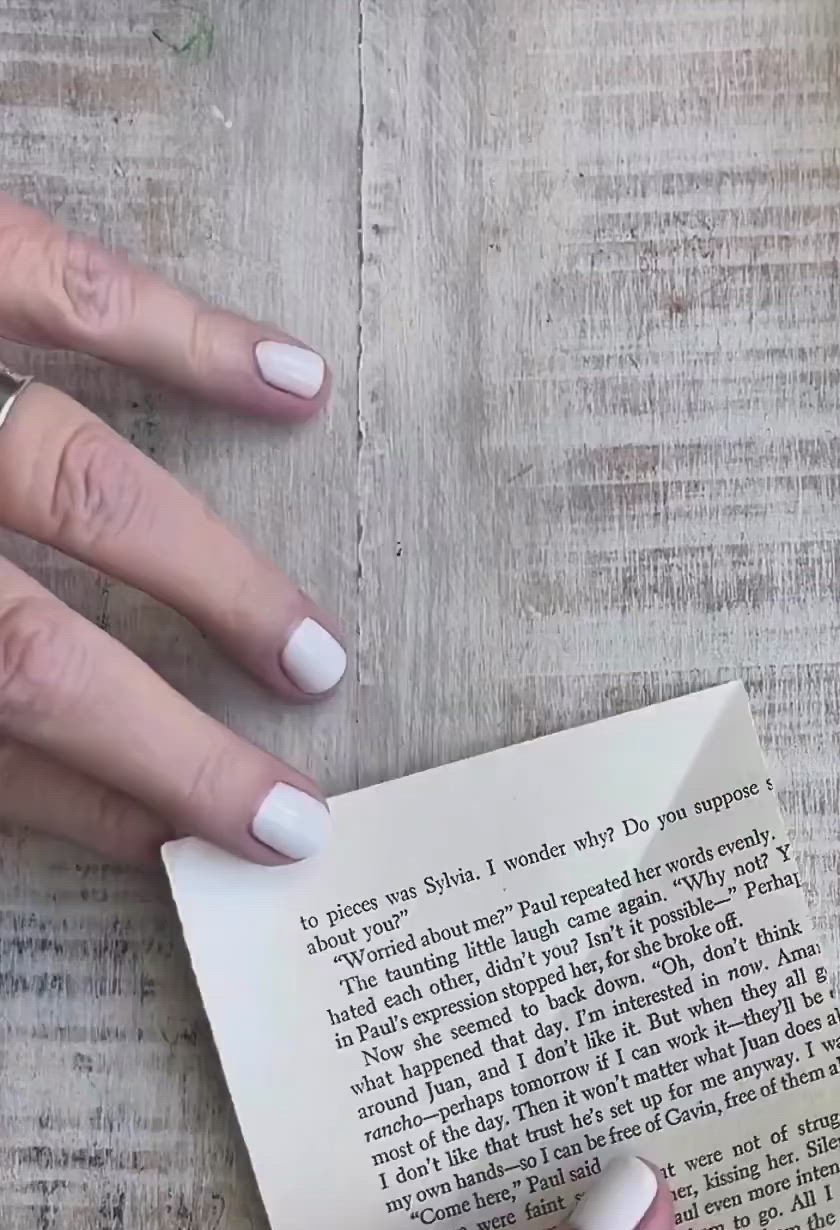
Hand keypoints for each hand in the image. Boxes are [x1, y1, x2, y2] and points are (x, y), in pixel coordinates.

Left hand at [0, 196, 344, 865]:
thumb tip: (105, 811)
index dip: (86, 807)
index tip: (187, 855)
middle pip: (39, 659)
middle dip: (170, 746)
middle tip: (283, 810)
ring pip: (80, 486)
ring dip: (211, 578)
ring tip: (318, 656)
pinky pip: (56, 283)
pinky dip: (183, 335)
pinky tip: (295, 384)